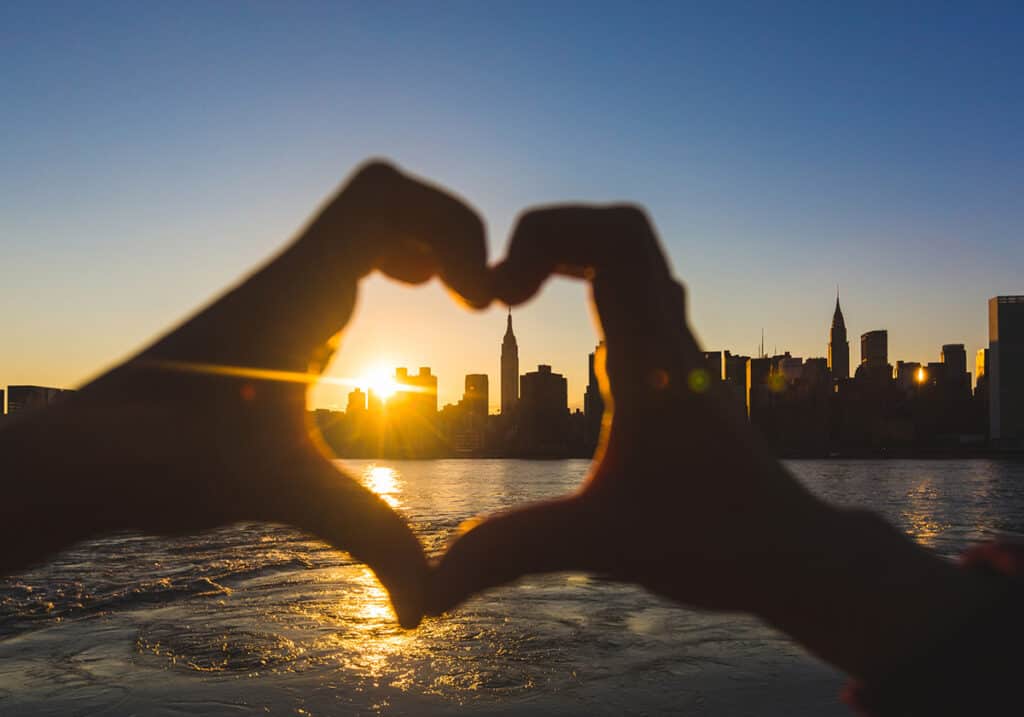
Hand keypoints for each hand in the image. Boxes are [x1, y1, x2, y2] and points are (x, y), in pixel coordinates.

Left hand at [1, 161, 490, 627]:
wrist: (89, 457)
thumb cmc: (168, 462)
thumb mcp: (285, 494)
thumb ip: (368, 540)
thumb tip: (425, 608)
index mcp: (297, 292)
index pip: (381, 197)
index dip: (451, 228)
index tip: (473, 302)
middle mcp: (291, 277)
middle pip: (385, 198)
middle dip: (450, 235)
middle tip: (474, 301)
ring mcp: (282, 292)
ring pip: (363, 222)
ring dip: (421, 246)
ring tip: (454, 302)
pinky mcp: (276, 316)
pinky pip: (345, 256)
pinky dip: (391, 266)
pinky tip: (397, 323)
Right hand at [428, 205, 839, 613]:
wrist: (794, 553)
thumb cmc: (714, 542)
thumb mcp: (601, 543)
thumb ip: (512, 554)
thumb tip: (428, 593)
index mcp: (652, 360)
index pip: (613, 242)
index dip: (544, 236)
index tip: (498, 293)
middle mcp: (670, 342)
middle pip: (624, 231)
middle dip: (551, 234)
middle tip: (504, 287)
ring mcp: (680, 354)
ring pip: (637, 262)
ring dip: (574, 258)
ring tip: (520, 297)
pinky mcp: (682, 373)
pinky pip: (643, 299)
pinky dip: (596, 290)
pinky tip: (573, 348)